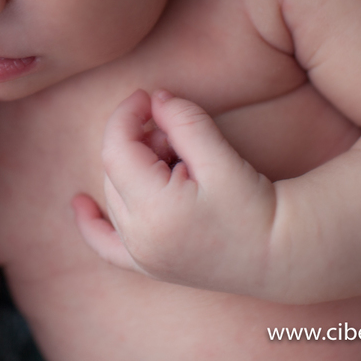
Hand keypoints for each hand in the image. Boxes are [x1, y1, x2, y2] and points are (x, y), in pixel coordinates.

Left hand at [72, 89, 276, 295]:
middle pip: (116, 169)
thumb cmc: (256, 206)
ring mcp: (141, 257)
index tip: (146, 95)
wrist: (281, 254)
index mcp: (154, 212)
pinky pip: (106, 244)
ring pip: (115, 194)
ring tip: (179, 162)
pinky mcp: (148, 266)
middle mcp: (139, 240)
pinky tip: (79, 203)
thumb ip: (185, 122)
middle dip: (140, 141)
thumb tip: (155, 98)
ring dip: (135, 168)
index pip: (117, 149)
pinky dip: (93, 222)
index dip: (127, 115)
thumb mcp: (222, 158)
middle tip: (180, 135)